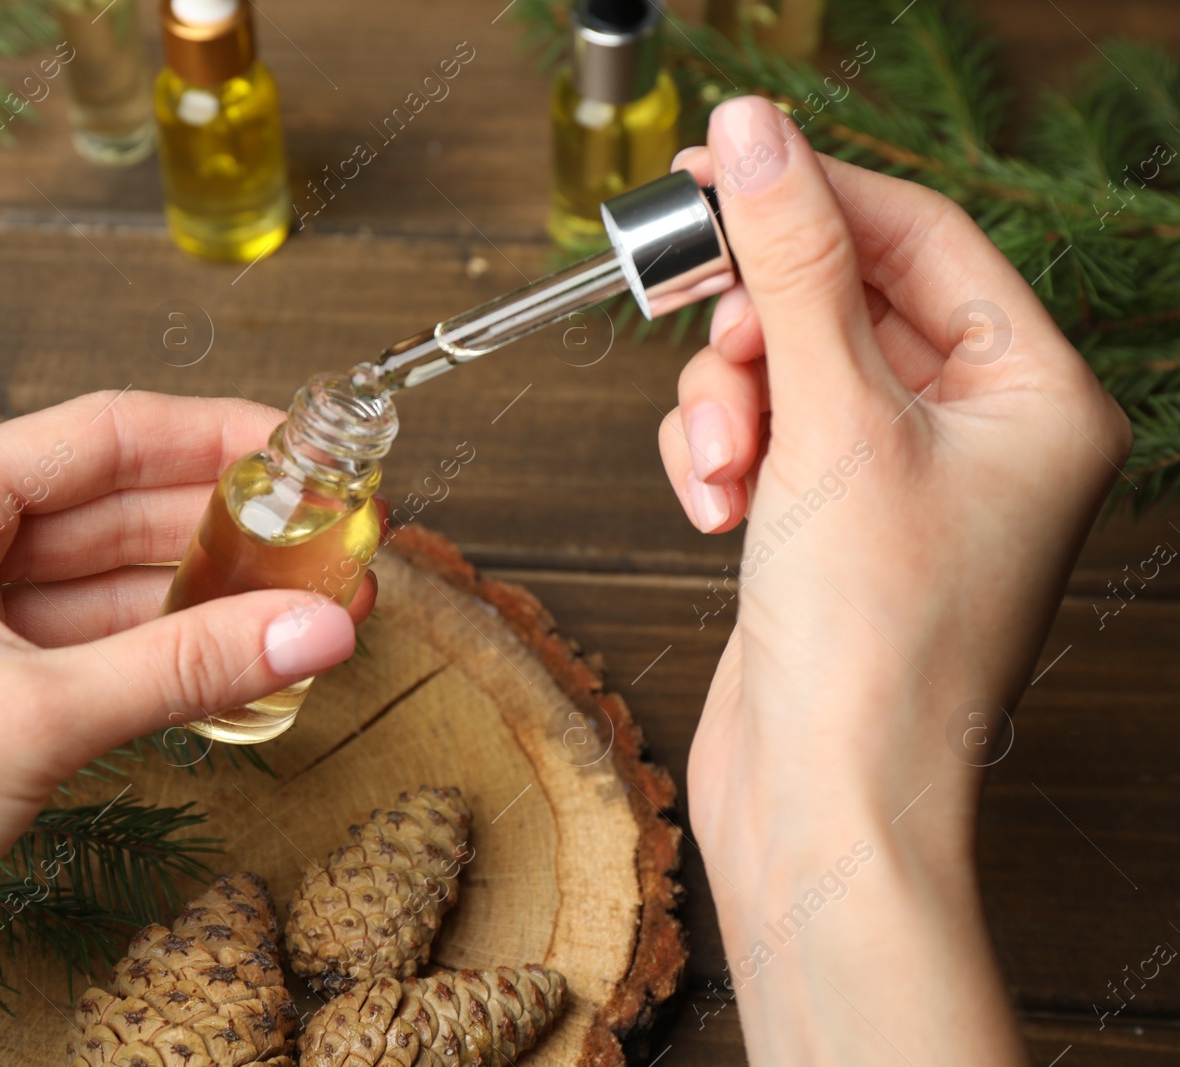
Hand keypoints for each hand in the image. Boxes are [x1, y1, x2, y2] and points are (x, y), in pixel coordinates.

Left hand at [0, 391, 372, 1066]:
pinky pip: (76, 653)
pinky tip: (226, 668)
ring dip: (194, 601)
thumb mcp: (39, 720)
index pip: (99, 435)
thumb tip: (316, 625)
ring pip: (97, 588)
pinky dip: (151, 660)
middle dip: (219, 530)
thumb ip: (189, 665)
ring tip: (298, 609)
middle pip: (105, 509)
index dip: (213, 437)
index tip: (302, 450)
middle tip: (321, 545)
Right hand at [659, 99, 1128, 1063]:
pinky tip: (711, 508)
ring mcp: (896, 480)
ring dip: (725, 402)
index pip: (917, 235)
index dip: (810, 192)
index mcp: (1031, 394)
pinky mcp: (825, 522)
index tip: (713, 163)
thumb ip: (791, 265)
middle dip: (757, 324)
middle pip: (841, 299)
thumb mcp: (832, 421)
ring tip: (719, 469)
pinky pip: (757, 433)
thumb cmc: (873, 647)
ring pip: (783, 367)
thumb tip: (755, 136)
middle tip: (692, 316)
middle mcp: (974, 431)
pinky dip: (717, 454)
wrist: (824, 805)